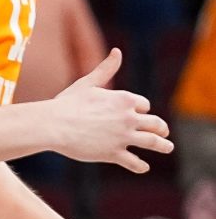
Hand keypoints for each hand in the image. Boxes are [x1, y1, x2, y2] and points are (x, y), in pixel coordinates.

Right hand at [48, 49, 171, 172]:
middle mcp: (128, 118)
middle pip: (155, 123)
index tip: (138, 114)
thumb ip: (106, 69)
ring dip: (163, 146)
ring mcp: (122, 137)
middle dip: (161, 128)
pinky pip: (134, 162)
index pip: (144, 105)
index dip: (141, 110)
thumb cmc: (66, 103)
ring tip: (167, 147)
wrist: (52, 125)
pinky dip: (141, 166)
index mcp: (124, 99)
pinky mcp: (113, 153)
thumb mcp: (88, 83)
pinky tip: (144, 167)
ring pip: (152, 143)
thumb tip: (117, 51)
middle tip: (163, 132)